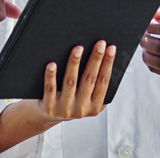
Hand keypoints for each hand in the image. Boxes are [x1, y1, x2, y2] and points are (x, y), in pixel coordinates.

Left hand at [0, 41, 115, 152]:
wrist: (47, 117)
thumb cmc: (70, 100)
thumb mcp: (87, 99)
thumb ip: (95, 86)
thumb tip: (104, 58)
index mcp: (94, 106)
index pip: (104, 81)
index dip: (108, 64)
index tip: (111, 47)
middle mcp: (81, 109)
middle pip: (89, 79)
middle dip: (96, 59)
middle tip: (100, 43)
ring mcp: (64, 109)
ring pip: (71, 82)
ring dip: (74, 63)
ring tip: (78, 48)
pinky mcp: (49, 107)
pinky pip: (50, 88)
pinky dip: (51, 76)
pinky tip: (52, 64)